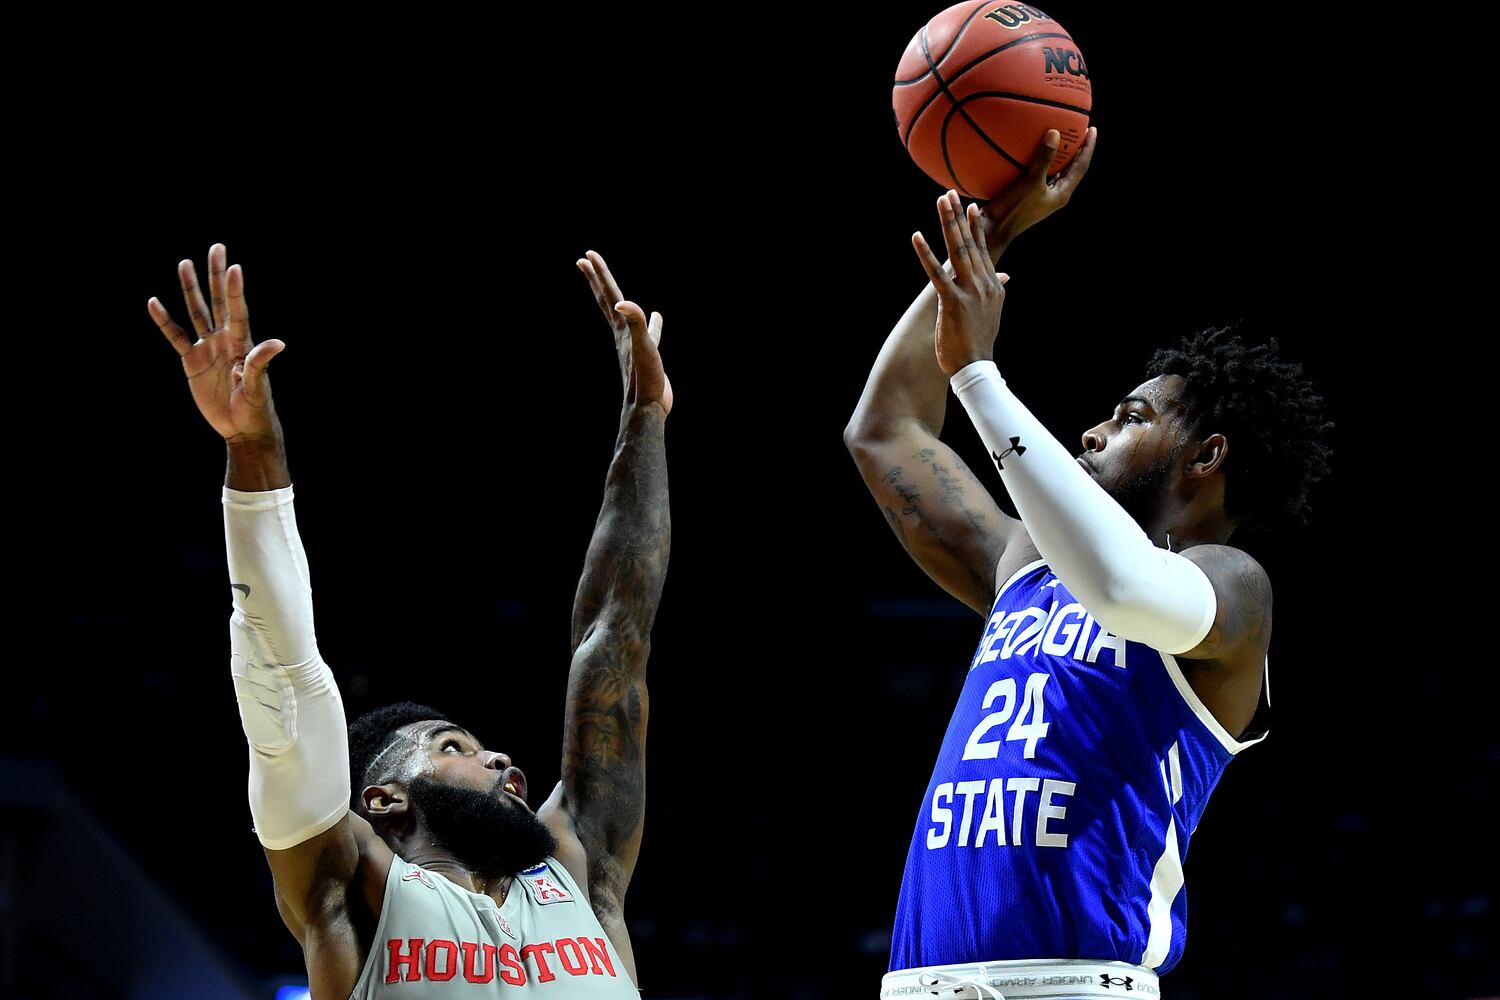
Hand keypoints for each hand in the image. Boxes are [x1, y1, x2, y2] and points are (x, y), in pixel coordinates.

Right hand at [149, 244, 283, 441]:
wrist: (240, 427)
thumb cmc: (255, 408)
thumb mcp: (258, 387)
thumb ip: (260, 364)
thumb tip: (278, 343)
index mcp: (242, 344)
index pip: (237, 311)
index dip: (235, 290)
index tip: (234, 266)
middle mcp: (225, 339)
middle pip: (218, 301)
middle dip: (216, 276)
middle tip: (217, 248)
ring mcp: (208, 348)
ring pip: (197, 312)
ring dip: (190, 289)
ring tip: (185, 263)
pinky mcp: (192, 361)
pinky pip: (175, 337)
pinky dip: (164, 321)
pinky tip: (154, 302)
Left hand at [577, 251, 671, 415]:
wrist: (647, 409)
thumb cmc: (644, 380)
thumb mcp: (643, 347)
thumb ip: (636, 323)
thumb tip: (622, 303)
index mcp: (621, 329)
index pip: (609, 295)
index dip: (600, 273)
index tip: (587, 255)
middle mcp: (623, 334)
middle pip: (607, 301)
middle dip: (596, 280)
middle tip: (584, 261)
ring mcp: (634, 345)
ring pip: (625, 315)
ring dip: (619, 298)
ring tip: (617, 290)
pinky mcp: (646, 356)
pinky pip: (649, 332)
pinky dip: (653, 323)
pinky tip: (658, 319)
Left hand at [913, 191, 1010, 375]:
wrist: (976, 365)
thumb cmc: (980, 341)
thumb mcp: (994, 311)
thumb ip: (998, 289)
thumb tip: (1005, 275)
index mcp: (993, 285)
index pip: (984, 249)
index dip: (977, 227)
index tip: (973, 206)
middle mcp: (984, 283)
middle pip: (971, 243)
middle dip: (960, 216)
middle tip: (951, 193)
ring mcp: (969, 291)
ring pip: (957, 250)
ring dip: (948, 223)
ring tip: (941, 201)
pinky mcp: (952, 301)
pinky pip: (937, 273)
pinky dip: (925, 253)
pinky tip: (917, 236)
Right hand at [975, 126, 1096, 257]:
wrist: (995, 227)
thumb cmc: (1016, 209)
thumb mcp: (1032, 182)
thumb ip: (1044, 159)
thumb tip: (1054, 134)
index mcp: (1062, 193)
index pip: (1081, 166)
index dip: (1088, 148)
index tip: (1092, 130)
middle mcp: (1055, 193)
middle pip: (1071, 167)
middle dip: (1075, 148)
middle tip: (1077, 129)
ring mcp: (1042, 194)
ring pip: (1055, 169)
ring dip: (1058, 153)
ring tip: (1058, 135)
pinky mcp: (1029, 192)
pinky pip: (1039, 171)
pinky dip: (1040, 159)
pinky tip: (1033, 148)